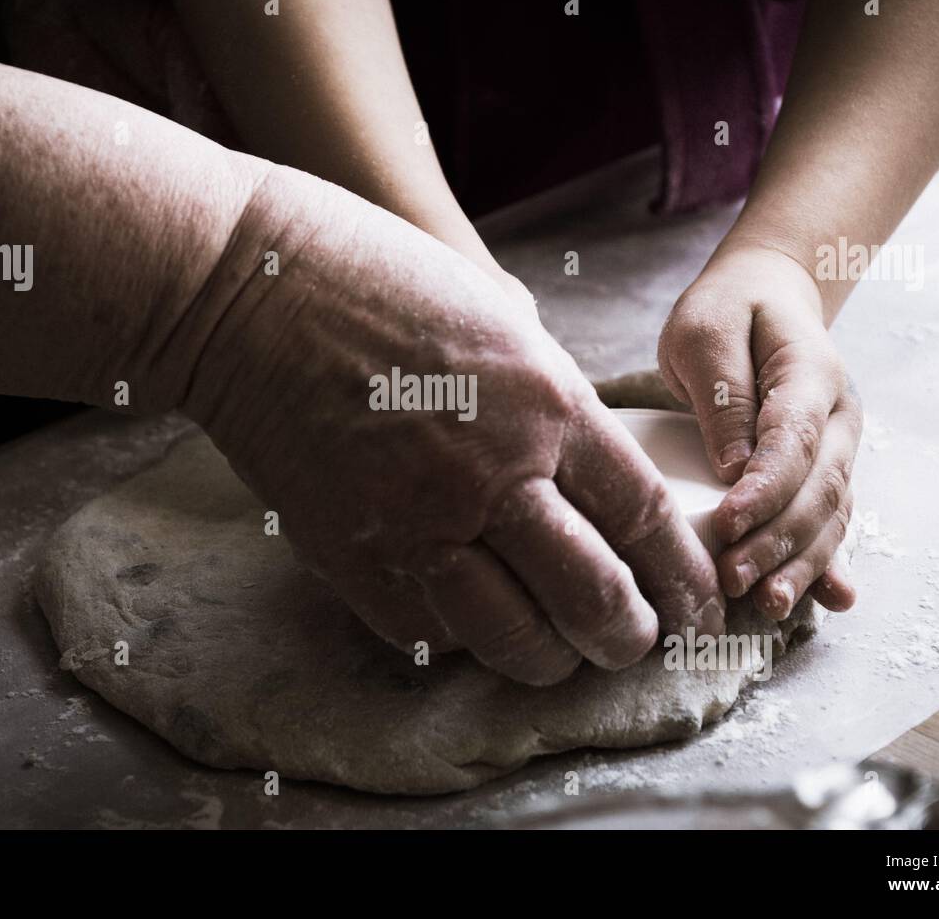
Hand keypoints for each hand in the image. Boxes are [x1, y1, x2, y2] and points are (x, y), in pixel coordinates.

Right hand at [183, 165, 723, 683]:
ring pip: (514, 638)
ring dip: (550, 658)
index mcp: (547, 405)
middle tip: (634, 643)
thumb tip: (582, 470)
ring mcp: (418, 523)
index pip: (647, 519)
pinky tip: (472, 621)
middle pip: (596, 598)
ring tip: (557, 652)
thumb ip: (548, 401)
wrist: (245, 296)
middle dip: (630, 638)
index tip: (694, 605)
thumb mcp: (496, 318)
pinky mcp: (352, 556)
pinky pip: (429, 632)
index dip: (683, 579)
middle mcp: (495, 475)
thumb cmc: (374, 280)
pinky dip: (462, 638)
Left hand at [657, 245, 860, 619]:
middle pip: (818, 489)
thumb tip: (732, 467)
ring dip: (800, 564)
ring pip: (829, 516)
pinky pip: (829, 523)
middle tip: (733, 578)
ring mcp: (839, 449)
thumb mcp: (706, 332)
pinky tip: (831, 601)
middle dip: (777, 540)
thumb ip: (722, 394)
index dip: (765, 488)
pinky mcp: (823, 473)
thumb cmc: (729, 311)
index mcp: (812, 374)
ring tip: (768, 604)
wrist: (767, 295)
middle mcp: (839, 418)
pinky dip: (827, 563)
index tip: (728, 523)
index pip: (795, 440)